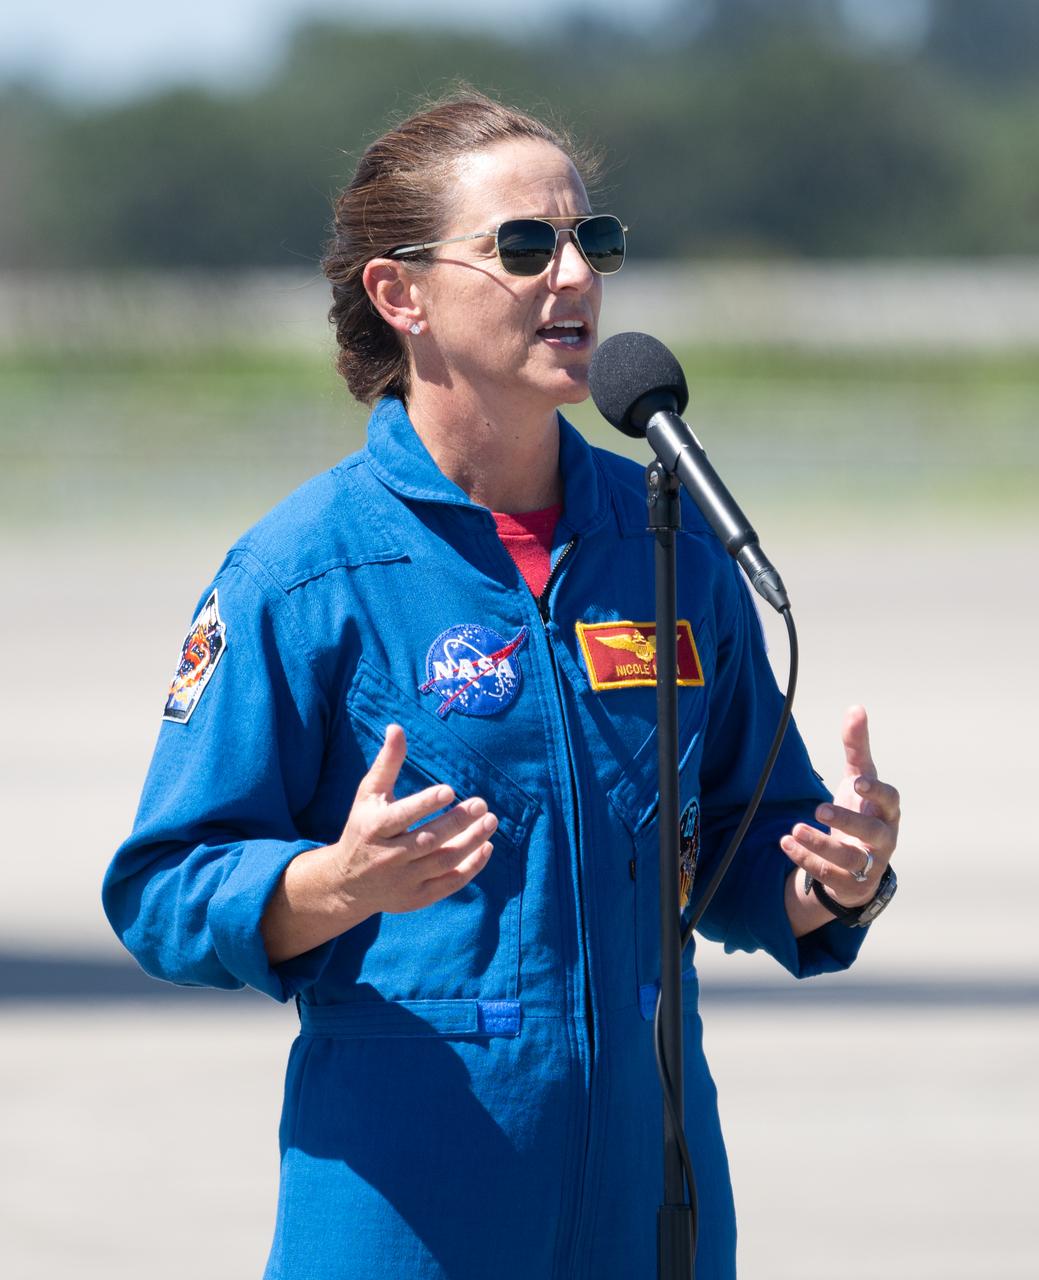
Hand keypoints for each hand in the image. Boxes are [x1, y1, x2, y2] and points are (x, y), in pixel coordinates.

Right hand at [332, 723, 497, 915]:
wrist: (347, 882)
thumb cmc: (363, 828)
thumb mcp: (368, 795)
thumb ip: (387, 764)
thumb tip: (397, 728)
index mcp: (374, 829)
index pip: (402, 816)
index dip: (426, 804)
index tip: (449, 790)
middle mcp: (388, 857)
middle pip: (429, 841)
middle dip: (458, 822)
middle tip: (482, 804)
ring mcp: (403, 881)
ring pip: (443, 862)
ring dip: (471, 842)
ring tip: (491, 821)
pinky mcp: (416, 898)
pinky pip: (449, 884)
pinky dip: (470, 868)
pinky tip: (486, 847)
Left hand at [780, 706, 899, 908]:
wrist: (859, 863)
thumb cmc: (862, 812)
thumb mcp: (859, 780)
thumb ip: (857, 747)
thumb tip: (856, 707)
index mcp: (886, 811)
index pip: (890, 800)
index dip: (877, 791)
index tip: (857, 781)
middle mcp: (882, 839)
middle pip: (873, 832)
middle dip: (848, 821)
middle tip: (819, 809)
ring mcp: (868, 864)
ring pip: (850, 859)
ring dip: (821, 845)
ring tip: (794, 829)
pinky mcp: (850, 883)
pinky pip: (830, 874)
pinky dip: (806, 859)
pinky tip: (785, 842)